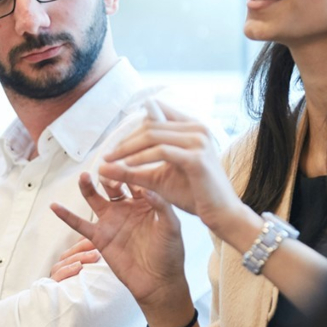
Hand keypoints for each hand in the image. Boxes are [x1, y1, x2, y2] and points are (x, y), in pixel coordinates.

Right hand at [50, 173, 189, 308]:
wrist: (159, 282)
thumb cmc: (170, 253)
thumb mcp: (171, 226)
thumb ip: (161, 206)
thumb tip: (148, 187)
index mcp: (146, 201)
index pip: (135, 180)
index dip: (130, 170)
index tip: (125, 160)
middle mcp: (127, 207)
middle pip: (113, 185)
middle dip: (109, 175)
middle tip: (106, 169)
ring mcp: (112, 221)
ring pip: (95, 199)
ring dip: (87, 187)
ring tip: (84, 177)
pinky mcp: (100, 237)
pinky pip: (79, 224)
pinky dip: (66, 215)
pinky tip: (55, 205)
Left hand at [97, 101, 243, 233]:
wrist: (221, 213)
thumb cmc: (194, 194)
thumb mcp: (160, 176)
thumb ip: (136, 166)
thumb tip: (105, 163)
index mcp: (192, 127)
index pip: (156, 113)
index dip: (133, 127)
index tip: (116, 144)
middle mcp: (197, 128)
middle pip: (150, 124)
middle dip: (126, 140)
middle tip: (107, 154)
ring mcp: (199, 141)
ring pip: (152, 135)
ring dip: (128, 148)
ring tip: (110, 160)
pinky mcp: (196, 158)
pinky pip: (160, 152)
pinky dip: (140, 159)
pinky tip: (126, 167)